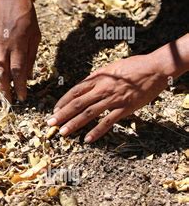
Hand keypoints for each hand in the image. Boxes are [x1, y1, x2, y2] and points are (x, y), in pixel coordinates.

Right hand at [0, 0, 40, 102]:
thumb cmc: (26, 14)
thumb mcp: (35, 35)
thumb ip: (31, 56)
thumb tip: (28, 75)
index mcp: (19, 45)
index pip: (18, 71)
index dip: (20, 86)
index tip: (23, 97)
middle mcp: (3, 47)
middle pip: (1, 74)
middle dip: (5, 91)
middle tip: (9, 102)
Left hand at [47, 54, 170, 142]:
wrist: (155, 68)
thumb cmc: (133, 66)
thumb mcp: (110, 68)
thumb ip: (96, 77)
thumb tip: (84, 83)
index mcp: (97, 78)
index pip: (74, 91)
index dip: (63, 101)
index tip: (54, 110)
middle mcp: (102, 89)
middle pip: (77, 103)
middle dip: (62, 114)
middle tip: (50, 124)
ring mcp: (113, 99)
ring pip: (89, 113)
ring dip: (74, 124)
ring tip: (63, 133)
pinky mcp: (125, 108)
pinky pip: (107, 122)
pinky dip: (97, 131)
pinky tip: (87, 139)